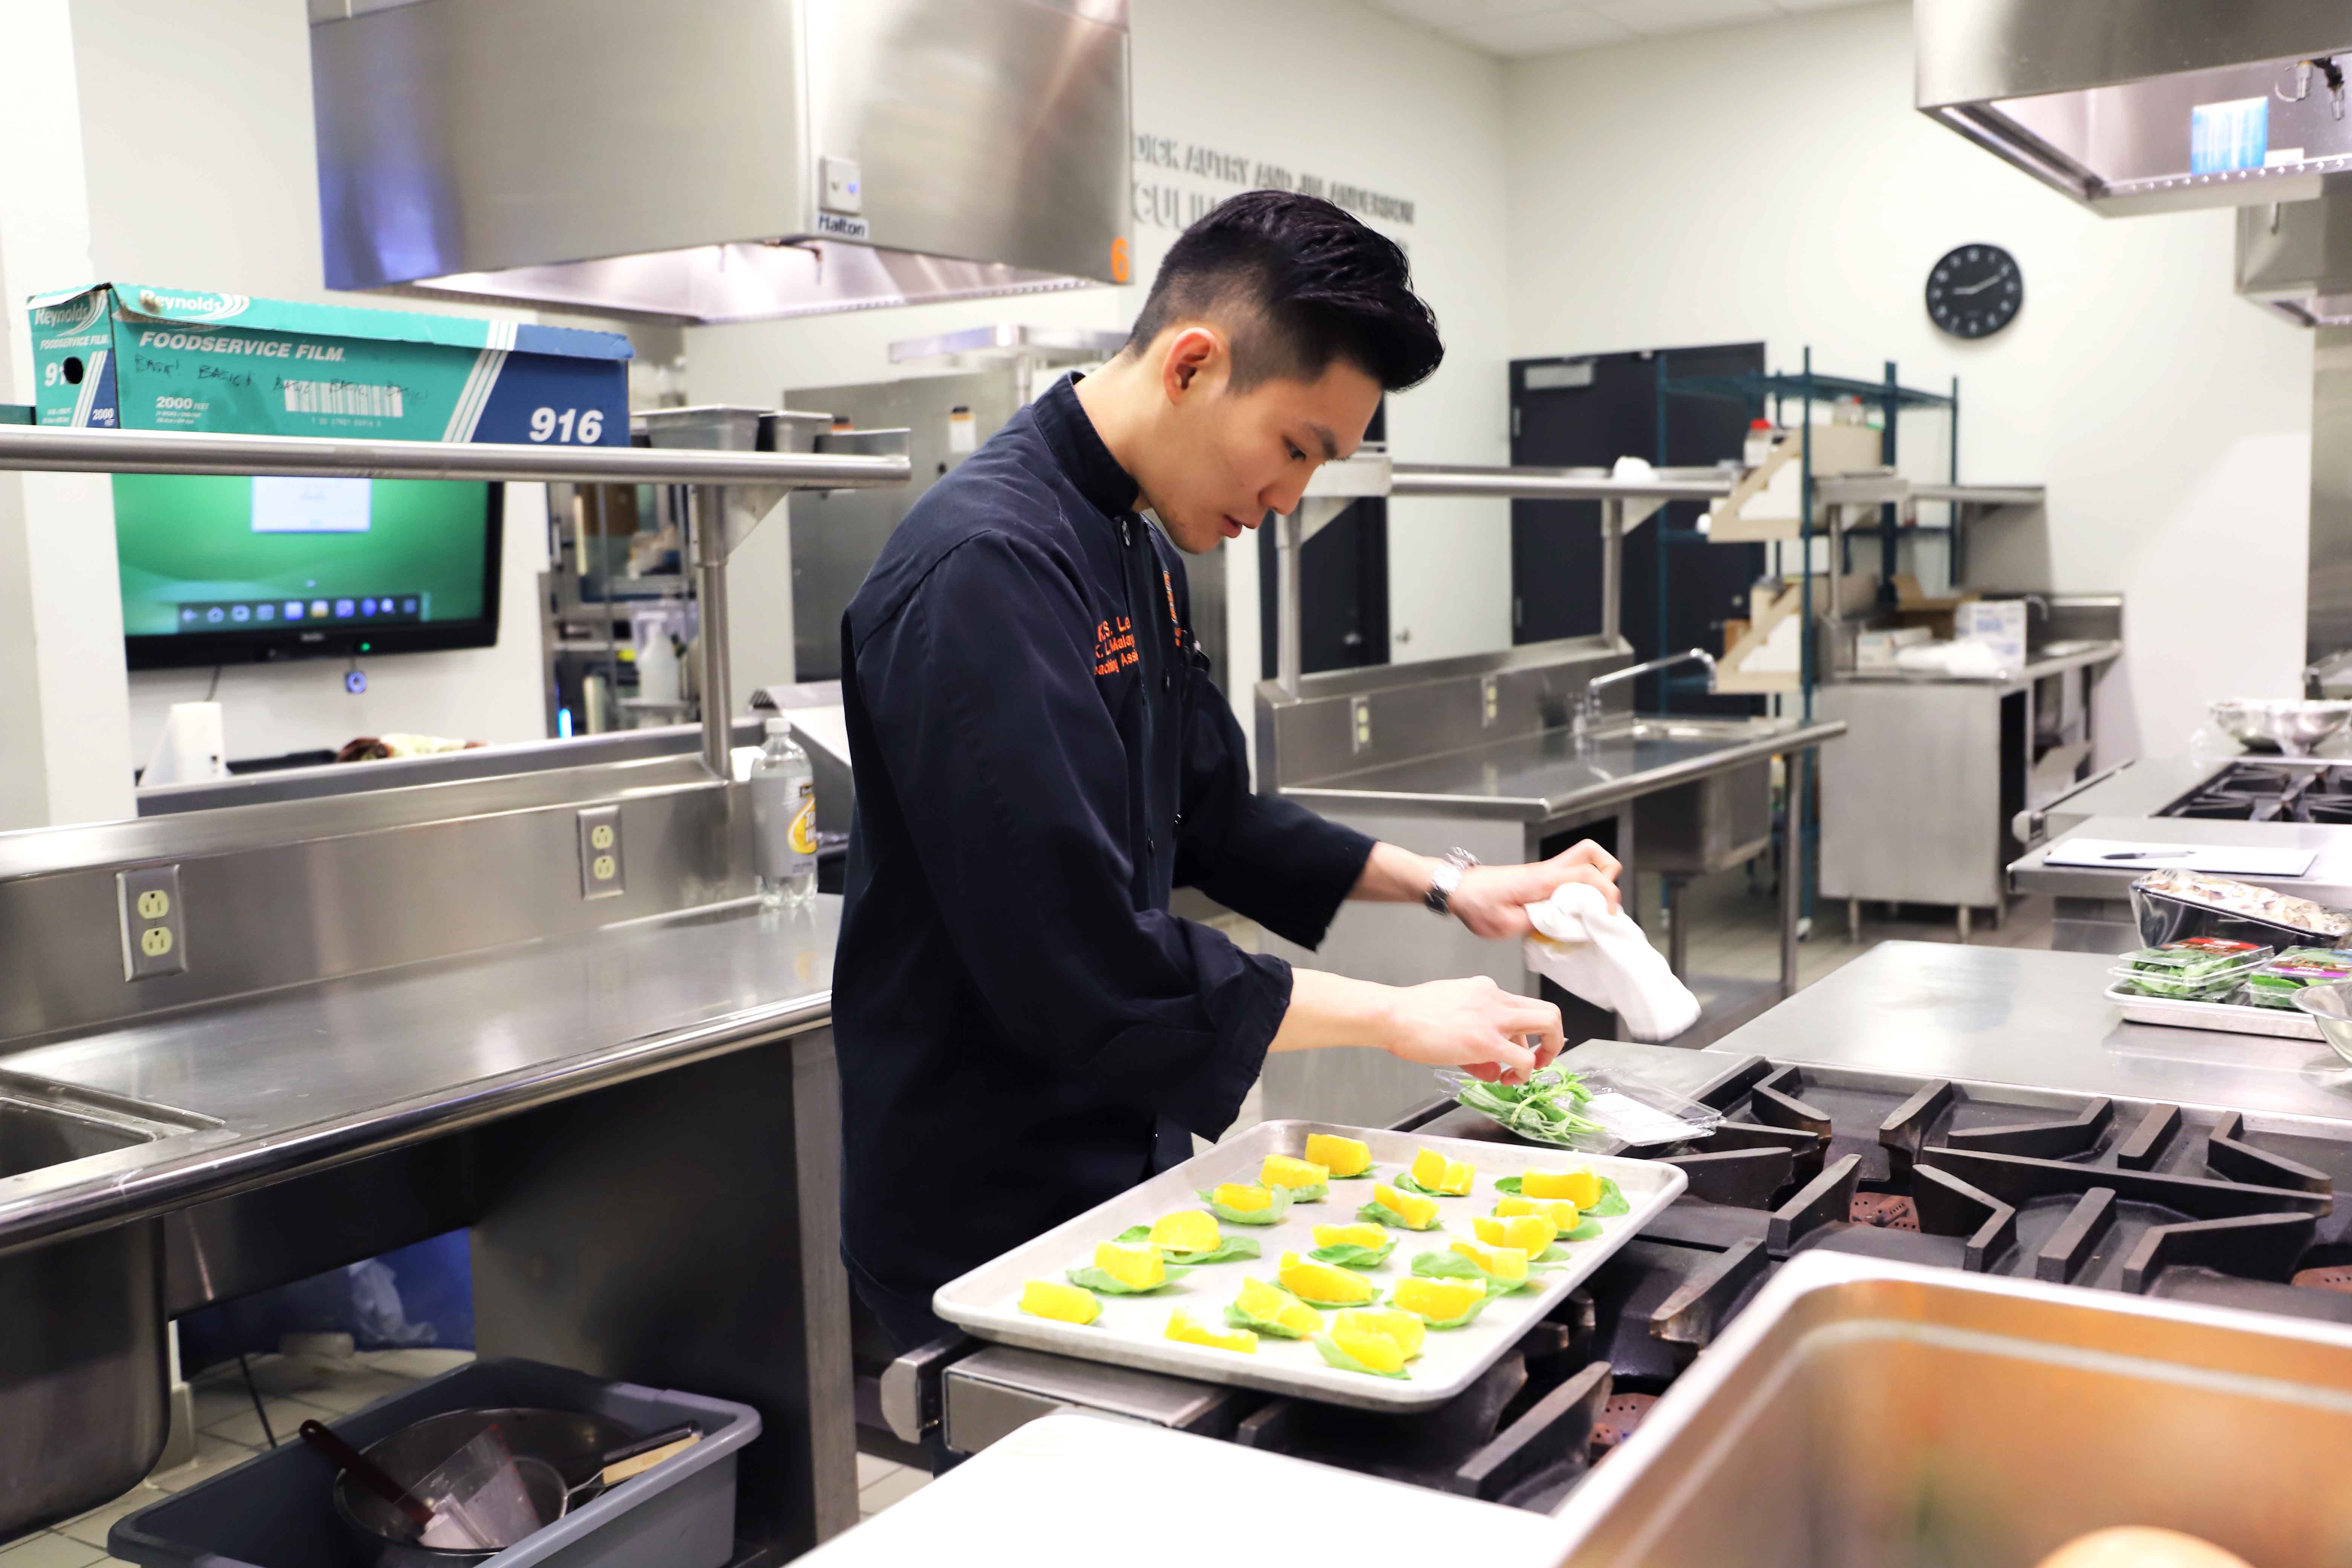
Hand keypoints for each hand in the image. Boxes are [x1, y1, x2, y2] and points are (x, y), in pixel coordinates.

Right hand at [1377, 975, 1562, 1083]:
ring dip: (1545, 1053)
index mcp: (1485, 990)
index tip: (1513, 1049)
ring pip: (1548, 1023)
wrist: (1392, 1015)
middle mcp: (1496, 998)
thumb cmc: (1411, 1016)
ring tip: (1519, 1074)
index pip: (1519, 1008)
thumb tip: (1493, 1069)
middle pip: (1548, 1011)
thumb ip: (1475, 1040)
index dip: (1522, 1034)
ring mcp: (1493, 1018)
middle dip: (1552, 1039)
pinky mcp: (1486, 1041)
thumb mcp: (1450, 1018)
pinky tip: (1505, 1080)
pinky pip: (1523, 1059)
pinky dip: (1522, 1073)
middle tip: (1539, 1059)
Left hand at [1445, 839, 1622, 938]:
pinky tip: (1572, 912)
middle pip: (1592, 853)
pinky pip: (1570, 876)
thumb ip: (1538, 924)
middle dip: (1608, 875)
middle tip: (1602, 904)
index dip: (1606, 892)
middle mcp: (1547, 870)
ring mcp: (1544, 872)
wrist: (1456, 888)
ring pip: (1583, 862)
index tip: (1609, 914)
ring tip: (1590, 910)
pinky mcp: (1539, 878)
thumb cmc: (1476, 904)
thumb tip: (1565, 926)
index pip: (1587, 873)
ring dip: (1595, 882)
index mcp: (1542, 879)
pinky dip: (1581, 889)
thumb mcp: (1506, 924)